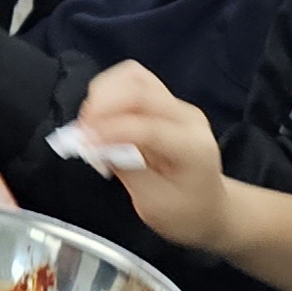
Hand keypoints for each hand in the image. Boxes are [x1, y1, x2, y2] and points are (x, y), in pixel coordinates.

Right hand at [69, 61, 232, 248]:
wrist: (209, 209)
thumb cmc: (185, 214)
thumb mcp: (154, 204)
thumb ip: (128, 170)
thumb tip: (95, 144)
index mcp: (193, 146)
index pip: (148, 125)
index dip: (110, 130)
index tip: (83, 143)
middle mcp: (187, 117)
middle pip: (139, 87)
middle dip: (102, 104)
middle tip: (81, 131)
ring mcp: (176, 106)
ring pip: (133, 76)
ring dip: (103, 94)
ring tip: (88, 122)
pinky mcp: (164, 103)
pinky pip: (131, 84)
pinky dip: (108, 94)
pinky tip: (99, 117)